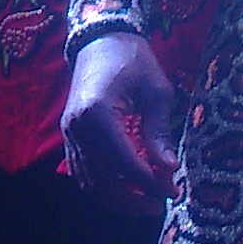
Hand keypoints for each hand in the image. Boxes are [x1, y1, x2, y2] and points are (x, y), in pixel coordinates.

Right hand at [63, 30, 179, 213]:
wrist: (101, 40)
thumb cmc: (133, 61)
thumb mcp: (156, 92)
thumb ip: (159, 131)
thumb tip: (169, 168)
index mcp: (97, 113)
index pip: (123, 161)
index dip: (148, 182)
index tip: (173, 191)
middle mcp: (77, 127)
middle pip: (101, 180)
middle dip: (132, 199)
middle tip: (161, 202)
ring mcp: (69, 133)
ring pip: (89, 182)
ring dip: (117, 198)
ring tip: (147, 202)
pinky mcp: (70, 136)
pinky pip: (83, 171)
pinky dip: (104, 186)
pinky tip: (127, 189)